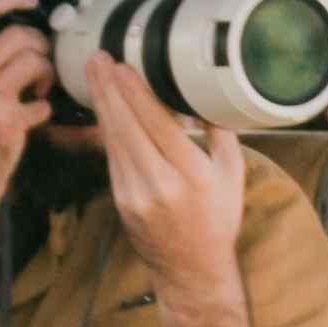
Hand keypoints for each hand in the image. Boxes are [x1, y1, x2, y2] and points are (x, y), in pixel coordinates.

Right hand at [0, 0, 58, 236]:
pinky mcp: (4, 125)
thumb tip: (12, 22)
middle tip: (42, 61)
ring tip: (39, 88)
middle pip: (18, 35)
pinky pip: (42, 103)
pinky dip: (44, 108)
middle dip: (40, 44)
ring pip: (34, 62)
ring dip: (46, 73)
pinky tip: (33, 117)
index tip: (31, 0)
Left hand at [85, 50, 248, 300]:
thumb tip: (201, 95)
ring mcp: (136, 196)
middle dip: (109, 90)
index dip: (137, 95)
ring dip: (102, 103)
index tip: (123, 67)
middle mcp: (161, 186)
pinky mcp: (120, 201)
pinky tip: (103, 105)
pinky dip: (106, 127)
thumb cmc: (217, 218)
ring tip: (95, 73)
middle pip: (127, 128)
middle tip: (97, 58)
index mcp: (194, 176)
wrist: (191, 269)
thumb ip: (219, 134)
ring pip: (113, 140)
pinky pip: (112, 156)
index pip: (159, 127)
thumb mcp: (232, 174)